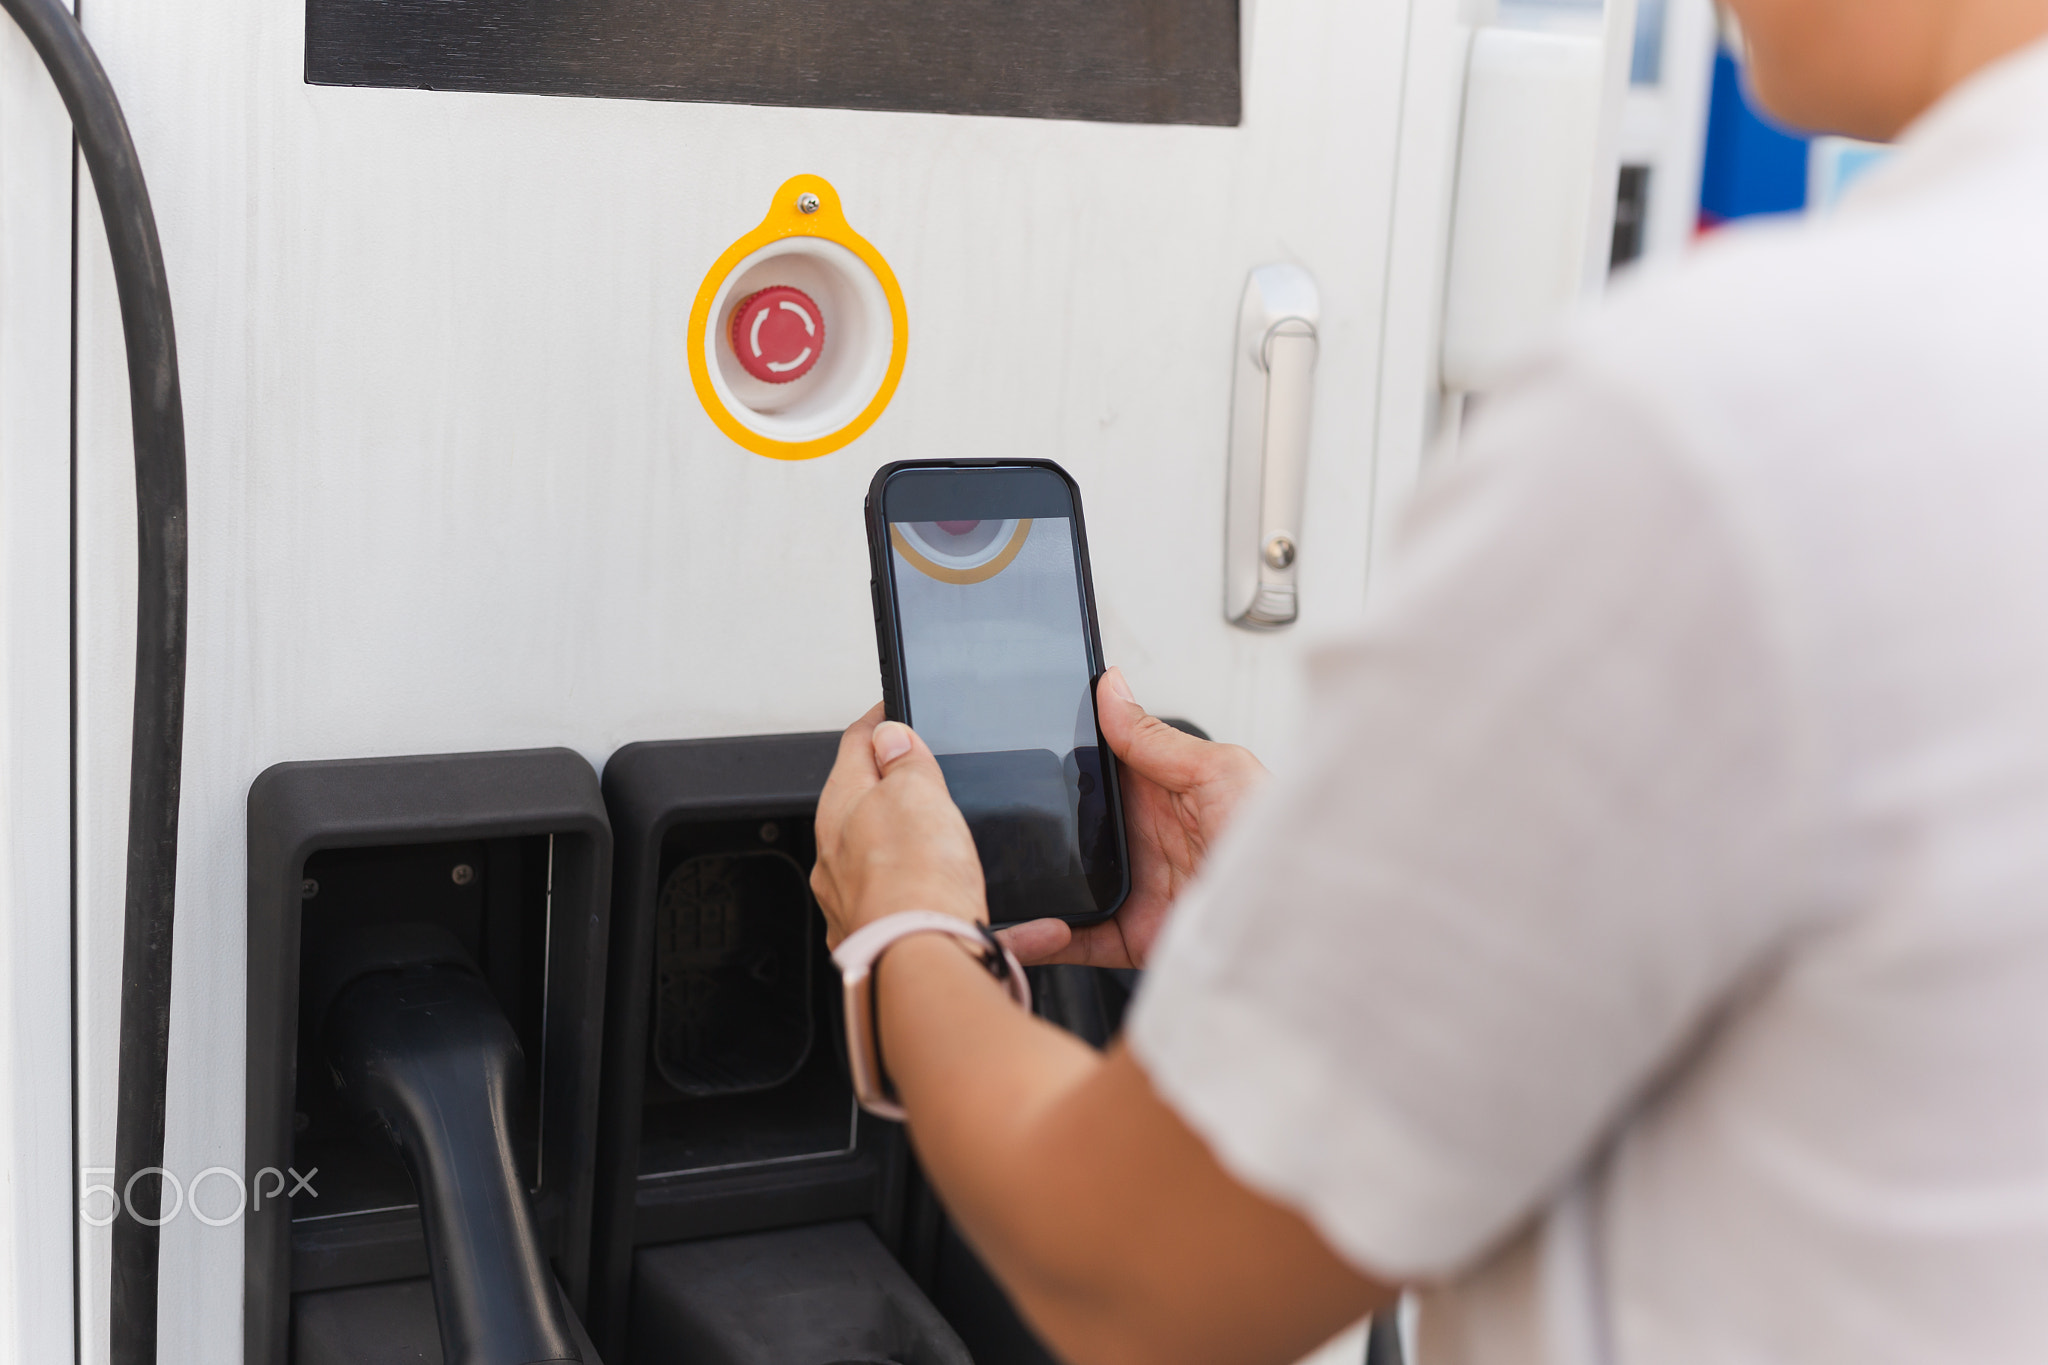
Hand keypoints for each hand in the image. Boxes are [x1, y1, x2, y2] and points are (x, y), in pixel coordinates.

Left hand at [811, 703, 987, 946]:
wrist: (924, 963)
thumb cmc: (913, 881)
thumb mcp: (915, 792)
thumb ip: (904, 761)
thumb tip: (889, 736)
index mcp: (839, 811)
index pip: (853, 748)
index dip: (878, 723)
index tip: (892, 708)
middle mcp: (840, 860)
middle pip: (870, 809)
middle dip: (901, 789)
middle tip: (934, 771)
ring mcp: (864, 904)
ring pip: (902, 865)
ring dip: (936, 852)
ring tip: (968, 846)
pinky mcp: (896, 941)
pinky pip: (942, 918)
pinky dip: (979, 913)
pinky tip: (1031, 924)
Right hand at [999, 667, 1267, 968]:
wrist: (1300, 922)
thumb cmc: (1277, 841)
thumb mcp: (1220, 771)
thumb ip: (1157, 738)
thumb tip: (1111, 688)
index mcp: (1161, 792)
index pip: (1095, 769)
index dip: (1058, 760)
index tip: (1018, 748)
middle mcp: (1143, 839)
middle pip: (1070, 827)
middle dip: (1034, 824)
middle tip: (1000, 817)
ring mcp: (1134, 888)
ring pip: (1064, 883)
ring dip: (1032, 882)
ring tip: (1004, 875)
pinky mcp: (1132, 936)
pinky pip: (1076, 938)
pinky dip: (1045, 938)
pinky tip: (1031, 926)